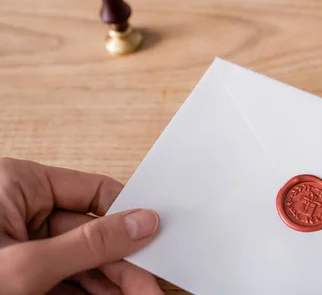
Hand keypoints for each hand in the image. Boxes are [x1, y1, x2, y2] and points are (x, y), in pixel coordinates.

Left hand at [0, 157, 161, 294]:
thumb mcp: (27, 264)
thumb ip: (88, 244)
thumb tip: (141, 224)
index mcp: (18, 186)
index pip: (92, 192)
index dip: (127, 217)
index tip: (153, 239)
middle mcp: (20, 212)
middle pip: (91, 233)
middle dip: (121, 263)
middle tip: (147, 286)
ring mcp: (19, 245)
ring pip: (80, 261)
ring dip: (110, 283)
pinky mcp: (19, 275)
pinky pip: (64, 280)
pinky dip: (89, 292)